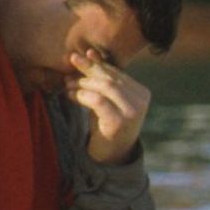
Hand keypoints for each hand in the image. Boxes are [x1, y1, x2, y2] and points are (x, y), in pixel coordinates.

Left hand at [67, 49, 149, 164]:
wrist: (111, 156)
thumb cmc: (107, 124)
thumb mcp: (106, 99)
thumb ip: (101, 78)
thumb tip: (90, 52)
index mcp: (142, 93)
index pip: (117, 73)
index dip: (95, 65)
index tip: (76, 60)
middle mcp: (141, 102)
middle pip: (111, 78)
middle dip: (87, 72)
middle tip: (68, 71)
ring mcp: (132, 113)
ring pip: (105, 86)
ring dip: (82, 84)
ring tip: (67, 85)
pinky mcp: (119, 122)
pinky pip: (97, 100)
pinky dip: (81, 95)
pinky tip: (70, 96)